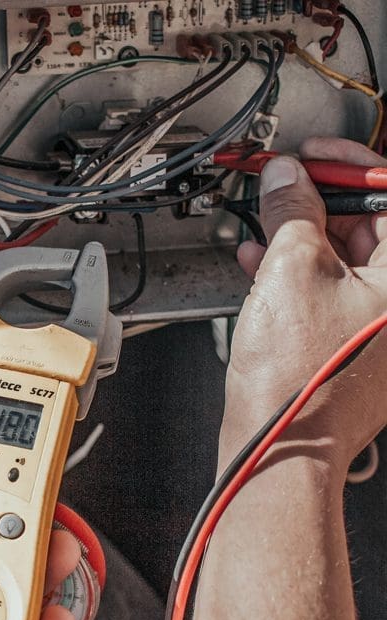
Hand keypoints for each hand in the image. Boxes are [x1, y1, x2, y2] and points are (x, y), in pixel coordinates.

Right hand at [222, 139, 386, 471]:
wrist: (280, 450)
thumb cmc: (298, 382)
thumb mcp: (290, 271)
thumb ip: (293, 212)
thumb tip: (288, 178)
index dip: (349, 166)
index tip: (314, 156)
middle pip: (371, 229)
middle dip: (321, 203)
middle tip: (282, 188)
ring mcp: (382, 331)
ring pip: (346, 262)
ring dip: (302, 237)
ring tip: (262, 224)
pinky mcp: (354, 350)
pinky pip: (331, 295)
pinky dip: (297, 275)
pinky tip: (259, 264)